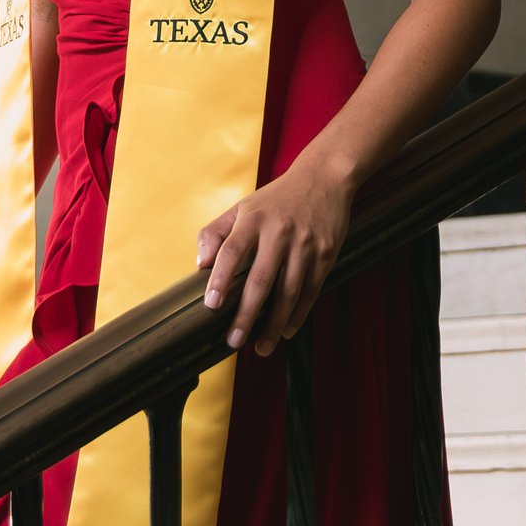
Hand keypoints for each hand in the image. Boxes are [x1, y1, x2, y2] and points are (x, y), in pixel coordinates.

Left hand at [197, 154, 353, 357]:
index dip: (221, 278)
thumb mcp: (242, 206)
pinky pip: (310, 291)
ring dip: (273, 323)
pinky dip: (298, 314)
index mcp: (253, 219)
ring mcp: (304, 244)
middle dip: (246, 314)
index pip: (232, 251)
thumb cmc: (276, 199)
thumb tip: (200, 264)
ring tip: (260, 347)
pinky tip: (286, 331)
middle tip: (233, 341)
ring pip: (288, 291)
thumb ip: (215, 232)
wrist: (324, 178)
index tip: (212, 305)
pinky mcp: (325, 254)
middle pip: (260, 279)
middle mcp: (279, 232)